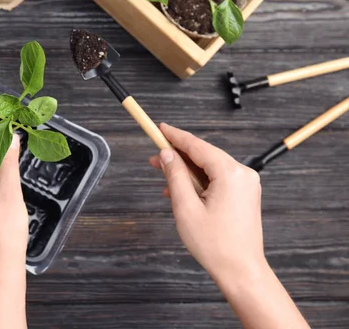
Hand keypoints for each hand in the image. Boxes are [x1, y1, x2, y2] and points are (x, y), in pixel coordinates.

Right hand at [149, 123, 265, 283]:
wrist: (241, 270)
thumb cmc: (215, 245)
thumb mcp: (185, 207)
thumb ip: (175, 176)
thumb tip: (166, 155)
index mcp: (230, 174)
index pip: (197, 146)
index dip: (175, 136)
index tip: (159, 128)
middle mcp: (242, 173)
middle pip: (203, 155)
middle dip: (178, 156)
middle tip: (154, 158)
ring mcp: (246, 184)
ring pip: (209, 167)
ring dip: (186, 171)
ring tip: (164, 180)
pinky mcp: (244, 194)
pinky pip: (217, 179)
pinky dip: (199, 182)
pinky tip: (181, 191)